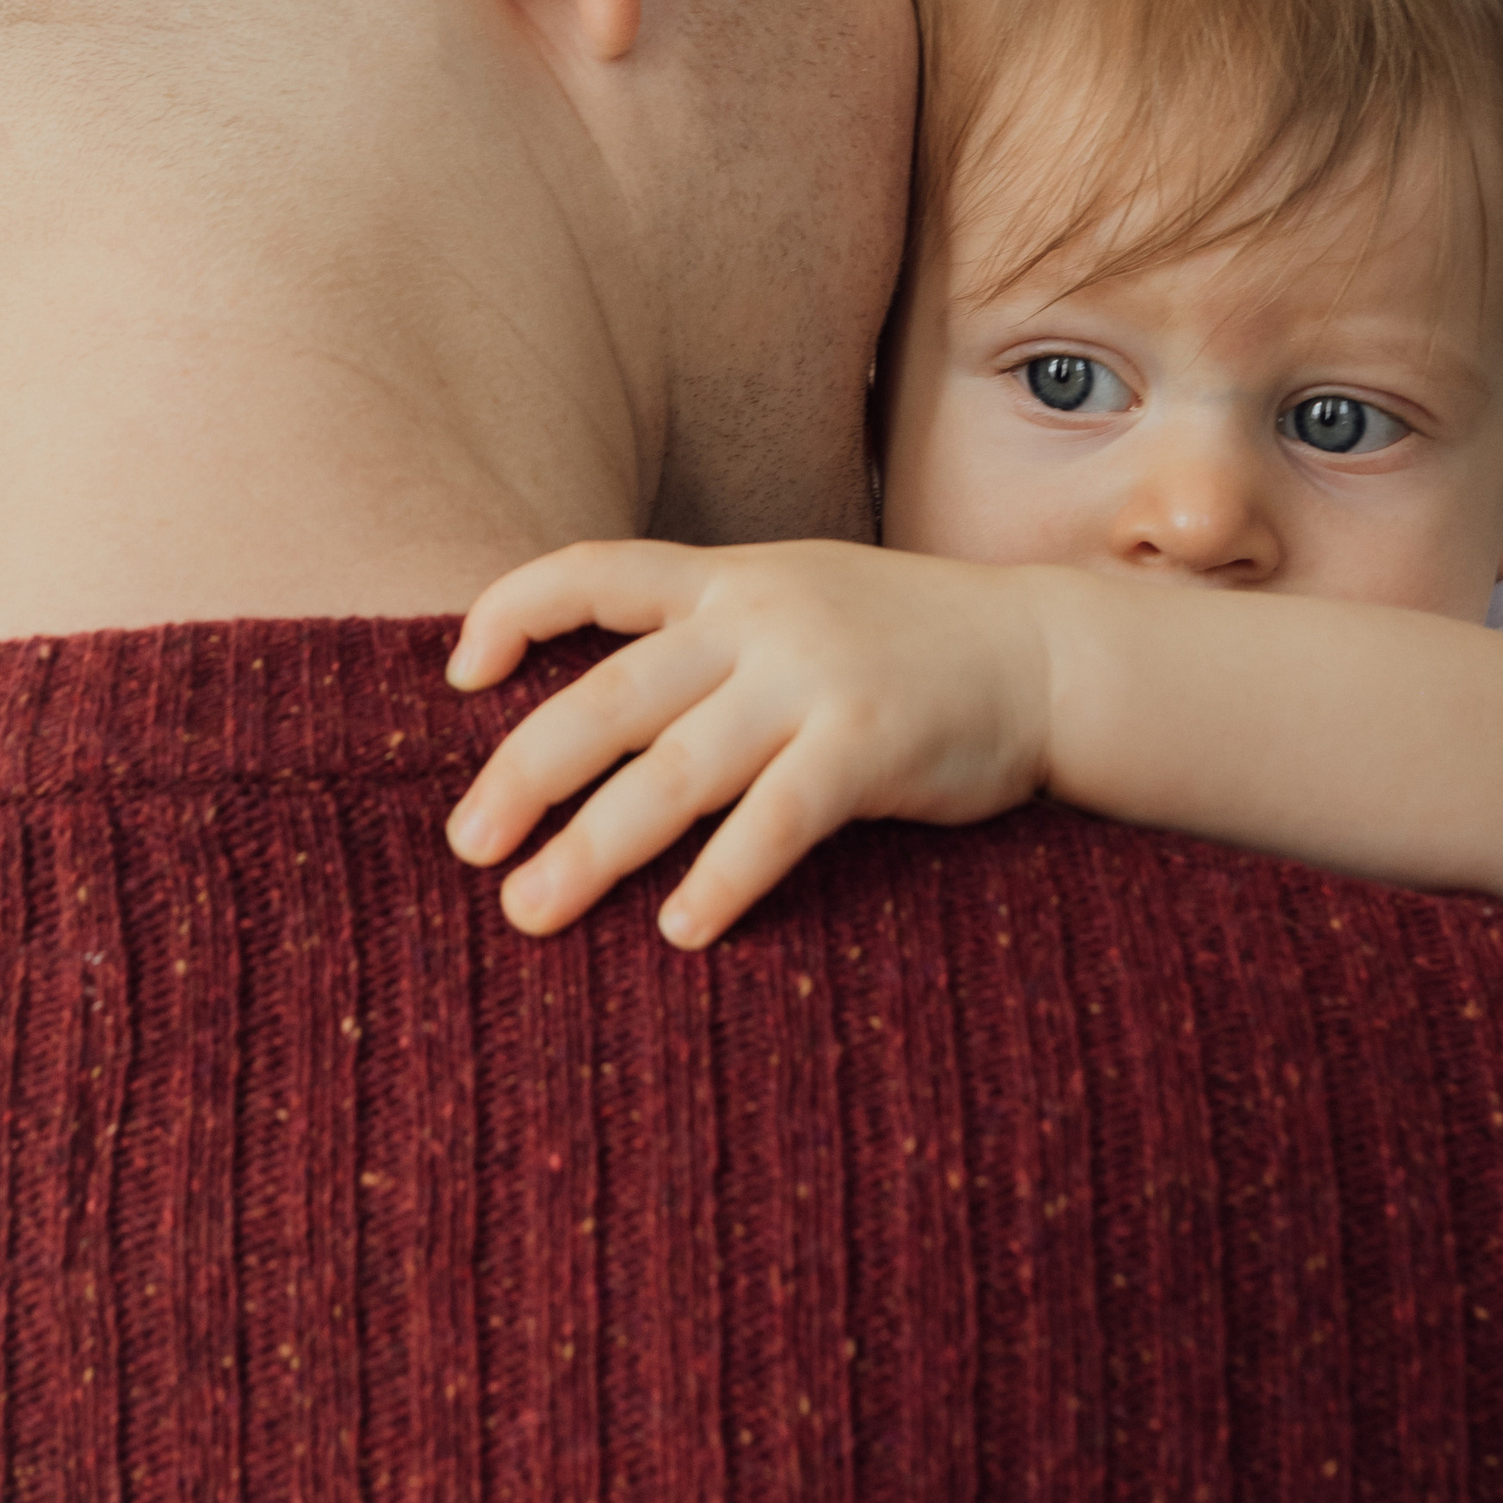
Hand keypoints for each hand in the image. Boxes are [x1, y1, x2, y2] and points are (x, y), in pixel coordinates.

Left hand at [444, 537, 1054, 946]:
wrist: (1046, 652)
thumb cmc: (905, 647)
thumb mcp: (796, 606)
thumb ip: (708, 645)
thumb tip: (594, 725)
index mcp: (728, 584)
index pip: (591, 571)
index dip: (511, 611)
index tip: (456, 675)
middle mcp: (757, 621)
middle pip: (609, 696)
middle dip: (524, 774)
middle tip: (466, 848)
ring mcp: (813, 678)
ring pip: (674, 768)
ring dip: (594, 848)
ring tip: (533, 910)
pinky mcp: (870, 743)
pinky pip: (776, 820)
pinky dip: (722, 879)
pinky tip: (679, 931)